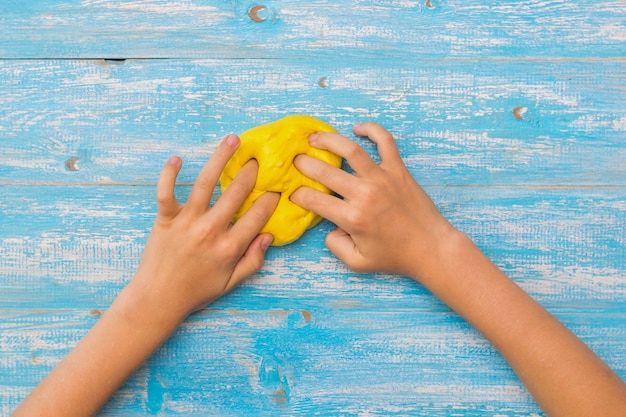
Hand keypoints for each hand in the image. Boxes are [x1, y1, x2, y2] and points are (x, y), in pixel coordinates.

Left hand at [135, 134, 279, 316]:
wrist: (158, 299)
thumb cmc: (196, 292)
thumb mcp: (231, 283)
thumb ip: (253, 261)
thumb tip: (268, 236)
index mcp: (230, 247)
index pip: (258, 216)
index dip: (271, 199)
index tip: (277, 188)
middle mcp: (211, 231)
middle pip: (237, 193)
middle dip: (252, 172)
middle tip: (259, 158)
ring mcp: (187, 222)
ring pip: (207, 183)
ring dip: (221, 158)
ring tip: (233, 139)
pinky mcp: (165, 219)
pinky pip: (166, 192)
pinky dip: (169, 174)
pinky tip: (178, 158)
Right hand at [291, 122, 456, 281]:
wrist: (431, 248)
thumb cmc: (395, 257)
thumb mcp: (357, 263)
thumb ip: (334, 246)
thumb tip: (329, 226)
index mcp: (352, 218)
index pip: (314, 200)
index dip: (298, 194)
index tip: (293, 192)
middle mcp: (365, 194)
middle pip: (325, 171)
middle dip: (304, 164)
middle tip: (295, 160)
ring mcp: (382, 179)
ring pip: (351, 150)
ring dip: (329, 140)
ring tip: (314, 138)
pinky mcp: (398, 170)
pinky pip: (385, 142)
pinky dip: (372, 129)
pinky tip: (358, 128)